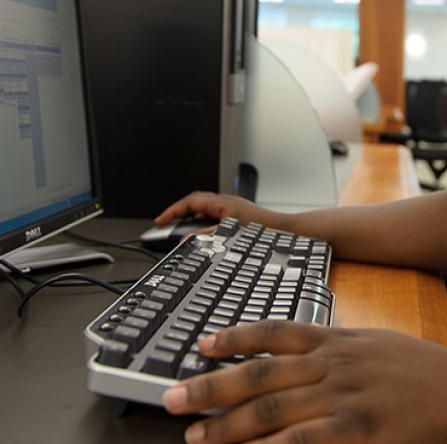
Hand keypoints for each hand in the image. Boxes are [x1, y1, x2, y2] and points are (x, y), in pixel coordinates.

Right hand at [155, 192, 287, 229]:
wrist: (286, 233)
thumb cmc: (263, 231)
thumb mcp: (228, 234)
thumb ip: (204, 237)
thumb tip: (184, 241)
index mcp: (222, 202)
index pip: (190, 202)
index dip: (172, 211)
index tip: (159, 221)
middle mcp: (227, 204)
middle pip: (195, 207)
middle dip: (179, 218)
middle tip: (166, 230)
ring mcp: (233, 211)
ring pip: (205, 216)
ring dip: (193, 226)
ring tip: (182, 240)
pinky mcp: (239, 220)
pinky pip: (215, 222)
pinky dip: (205, 231)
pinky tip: (204, 243)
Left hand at [162, 321, 446, 442]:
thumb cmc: (427, 374)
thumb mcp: (379, 345)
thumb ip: (339, 348)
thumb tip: (300, 353)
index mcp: (338, 340)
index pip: (274, 332)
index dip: (233, 338)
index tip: (202, 345)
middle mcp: (335, 364)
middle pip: (259, 374)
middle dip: (211, 386)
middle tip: (173, 398)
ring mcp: (345, 398)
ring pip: (273, 410)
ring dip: (229, 425)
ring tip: (196, 436)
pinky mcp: (358, 430)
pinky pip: (304, 441)